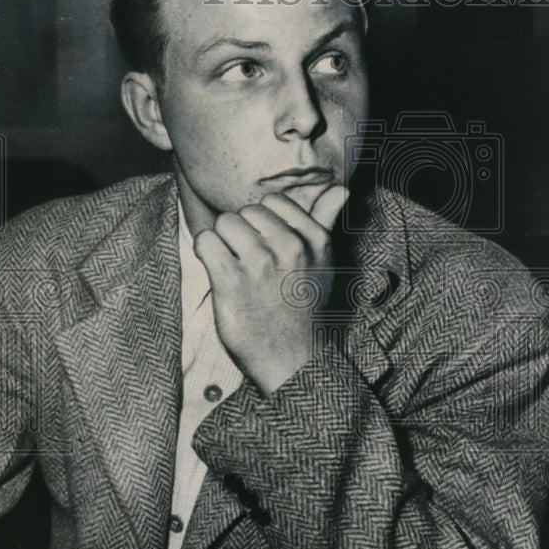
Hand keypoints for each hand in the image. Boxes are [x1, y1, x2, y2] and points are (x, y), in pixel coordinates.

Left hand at [193, 185, 348, 395]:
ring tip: (234, 268)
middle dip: (240, 233)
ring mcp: (260, 264)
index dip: (262, 223)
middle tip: (248, 262)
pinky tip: (219, 273)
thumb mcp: (323, 263)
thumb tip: (342, 188)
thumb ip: (326, 221)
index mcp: (314, 240)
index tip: (267, 247)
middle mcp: (290, 248)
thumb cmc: (304, 309)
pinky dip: (206, 254)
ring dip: (222, 243)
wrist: (292, 360)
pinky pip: (206, 241)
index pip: (273, 202)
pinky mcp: (231, 282)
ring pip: (224, 223)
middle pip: (244, 212)